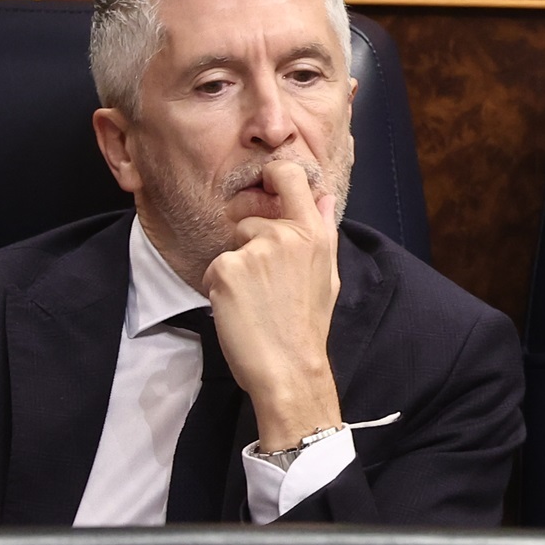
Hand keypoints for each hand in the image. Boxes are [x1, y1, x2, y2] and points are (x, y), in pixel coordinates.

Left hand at [202, 160, 343, 453]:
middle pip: (253, 221)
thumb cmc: (308, 327)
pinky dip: (221, 287)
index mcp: (314, 234)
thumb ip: (323, 231)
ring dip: (237, 269)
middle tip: (268, 287)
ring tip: (256, 301)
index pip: (289, 176)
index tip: (268, 184)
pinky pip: (216, 268)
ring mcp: (254, 251)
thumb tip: (323, 196)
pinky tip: (240, 309)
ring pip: (233, 246)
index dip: (274, 174)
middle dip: (253, 246)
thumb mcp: (328, 276)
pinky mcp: (226, 268)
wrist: (290, 369)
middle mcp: (285, 235)